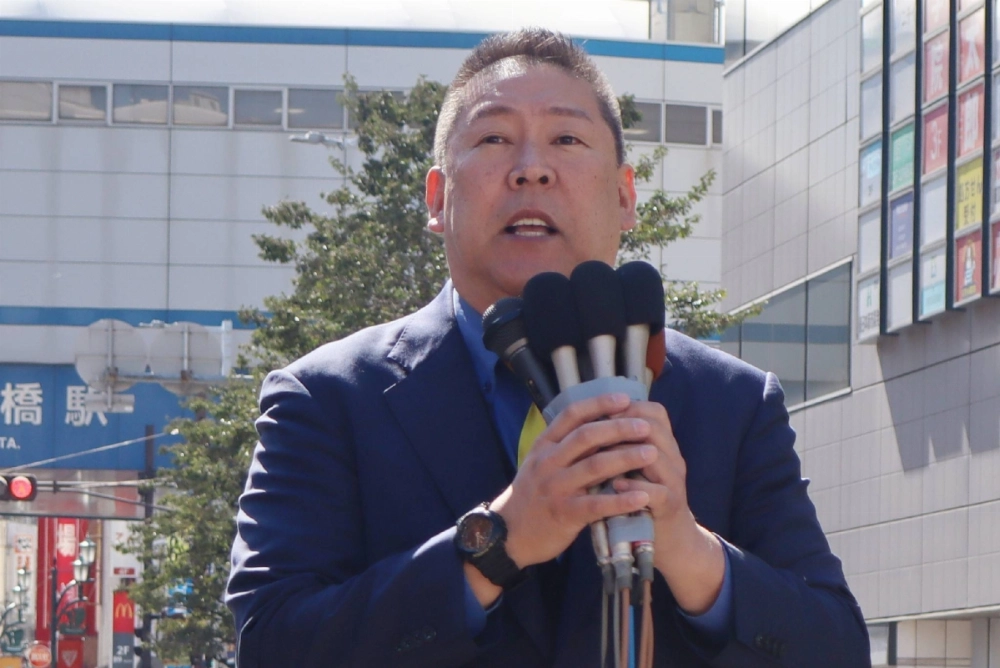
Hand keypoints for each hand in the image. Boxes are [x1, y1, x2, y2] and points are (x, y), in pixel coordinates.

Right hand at [489, 393, 656, 568]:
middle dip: (619, 428)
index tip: (625, 399)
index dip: (599, 404)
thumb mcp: (539, 462)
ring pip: (594, 467)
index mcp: (544, 445)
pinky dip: (621, 500)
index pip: (572, 415)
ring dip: (625, 458)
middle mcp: (548, 462)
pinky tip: (642, 497)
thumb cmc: (532, 495)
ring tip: (652, 454)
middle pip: (586, 437)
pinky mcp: (564, 514)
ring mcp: (556, 487)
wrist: (509, 533)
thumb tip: (599, 425)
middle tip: (645, 426)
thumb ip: (564, 446)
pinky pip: (597, 504)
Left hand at [610, 401, 724, 614]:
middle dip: (621, 426)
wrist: (668, 539)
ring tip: (598, 456)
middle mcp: (673, 458)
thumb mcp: (632, 467)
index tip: (599, 410)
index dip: (627, 407)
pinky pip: (656, 492)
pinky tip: (614, 486)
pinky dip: (633, 487)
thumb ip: (620, 446)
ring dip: (624, 453)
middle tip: (593, 430)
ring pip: (655, 455)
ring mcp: (675, 482)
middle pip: (653, 428)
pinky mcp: (671, 507)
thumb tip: (588, 421)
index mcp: (664, 444)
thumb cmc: (641, 498)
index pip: (654, 412)